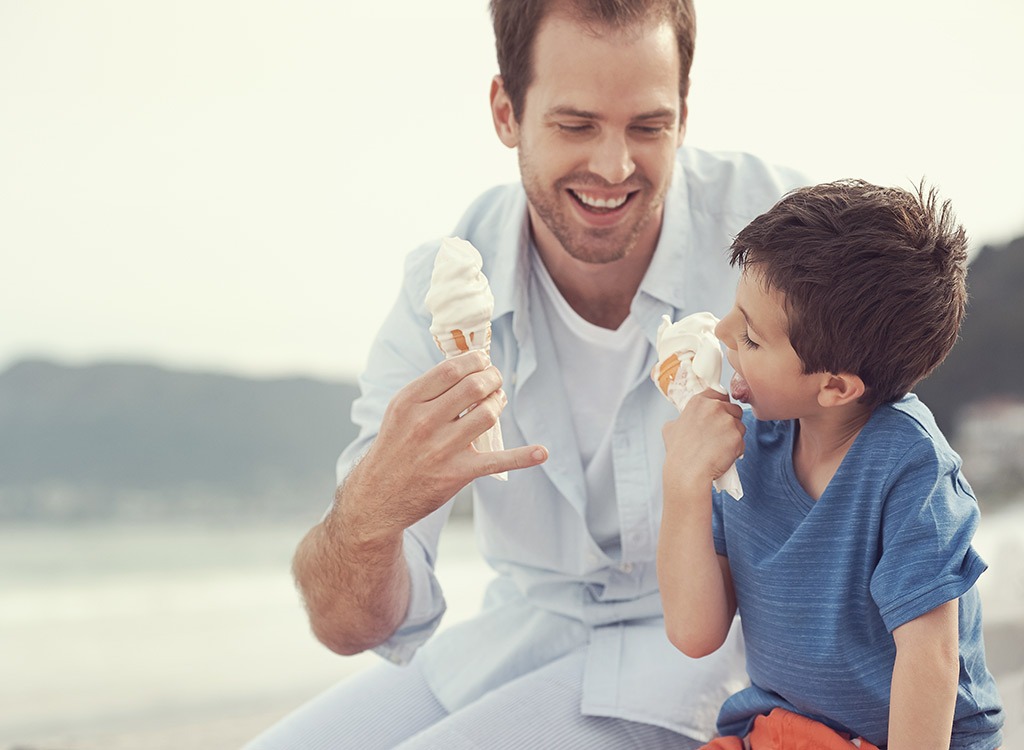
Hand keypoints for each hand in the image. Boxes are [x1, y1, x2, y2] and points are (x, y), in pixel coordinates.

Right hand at [342, 350, 546, 537]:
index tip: (484, 361)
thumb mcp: (400, 410)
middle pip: (474, 387)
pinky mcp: (456, 474)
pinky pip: (496, 461)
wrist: (378, 497)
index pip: (452, 369)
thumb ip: (429, 388)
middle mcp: (424, 423)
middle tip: (494, 380)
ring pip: (487, 414)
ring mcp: (441, 449)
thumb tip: (467, 366)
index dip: (476, 361)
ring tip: (496, 403)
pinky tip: (541, 452)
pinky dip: (522, 457)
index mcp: (409, 402)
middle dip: (492, 378)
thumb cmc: (394, 447)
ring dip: (499, 404)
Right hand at [661, 389, 743, 499]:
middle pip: (733, 409)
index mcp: (699, 401)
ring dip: (733, 436)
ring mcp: (727, 421)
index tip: (718, 414)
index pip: (719, 393)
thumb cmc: (678, 453)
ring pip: (740, 425)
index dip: (720, 404)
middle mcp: (715, 407)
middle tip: (718, 436)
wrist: (687, 472)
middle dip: (729, 421)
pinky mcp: (737, 436)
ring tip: (719, 448)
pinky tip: (723, 456)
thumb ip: (682, 419)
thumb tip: (684, 421)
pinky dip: (736, 449)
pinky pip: (742, 441)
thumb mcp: (671, 428)